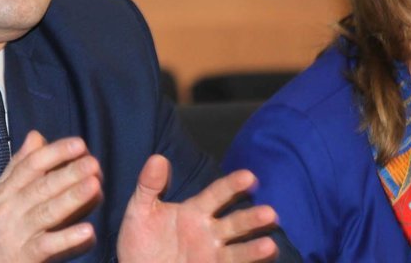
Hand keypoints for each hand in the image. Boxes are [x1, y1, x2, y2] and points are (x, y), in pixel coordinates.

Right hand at [0, 130, 102, 262]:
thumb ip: (19, 165)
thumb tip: (37, 136)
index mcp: (7, 190)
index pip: (31, 165)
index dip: (55, 153)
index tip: (78, 144)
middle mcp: (13, 208)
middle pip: (43, 187)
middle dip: (69, 173)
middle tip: (92, 163)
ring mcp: (20, 233)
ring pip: (48, 213)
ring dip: (72, 199)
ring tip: (95, 187)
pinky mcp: (26, 256)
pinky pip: (49, 246)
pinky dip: (68, 239)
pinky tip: (87, 231)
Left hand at [116, 154, 278, 262]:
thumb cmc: (140, 240)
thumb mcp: (140, 211)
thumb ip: (149, 186)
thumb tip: (157, 157)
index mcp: (195, 211)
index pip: (217, 194)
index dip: (232, 185)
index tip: (249, 176)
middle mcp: (208, 232)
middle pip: (235, 223)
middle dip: (252, 218)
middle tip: (270, 213)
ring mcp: (211, 255)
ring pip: (237, 251)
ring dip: (253, 248)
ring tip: (270, 246)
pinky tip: (261, 259)